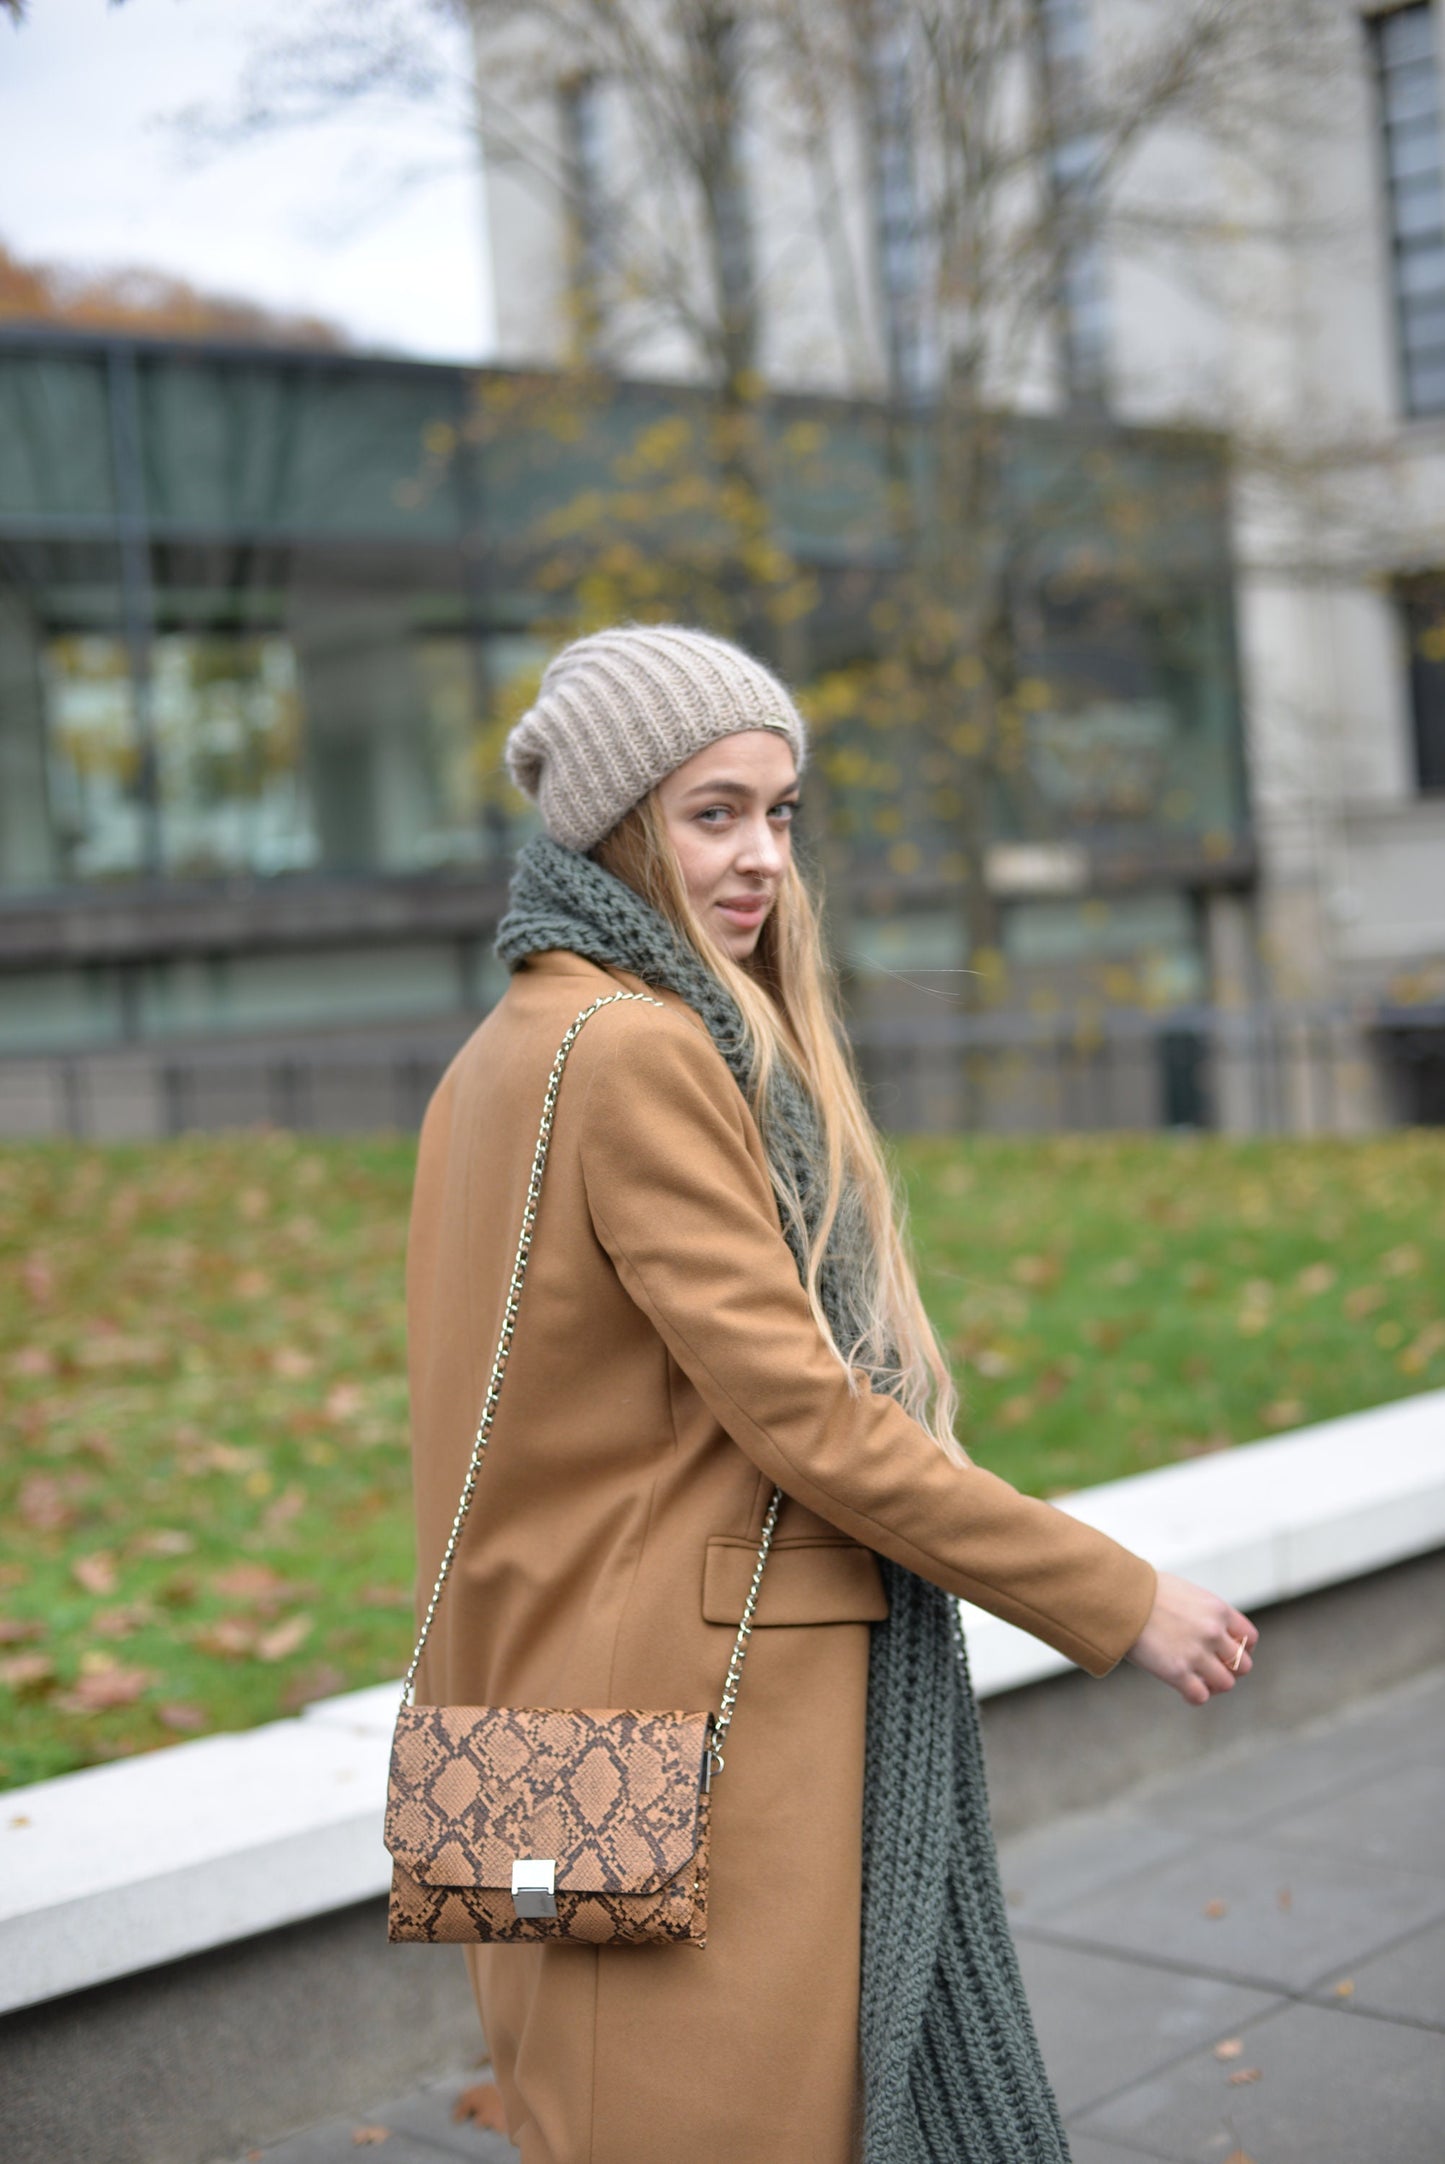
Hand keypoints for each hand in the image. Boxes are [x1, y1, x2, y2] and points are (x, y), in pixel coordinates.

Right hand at [1125, 1571, 1258, 1706]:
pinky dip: (1195, 1696)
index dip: (1242, 1649)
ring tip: (1198, 1681)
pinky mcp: (1177, 1672)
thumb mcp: (1185, 1592)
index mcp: (1218, 1609)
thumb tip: (1205, 1626)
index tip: (1227, 1653)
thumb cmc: (1143, 1591)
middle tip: (1211, 1669)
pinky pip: (1200, 1696)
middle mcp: (1213, 1632)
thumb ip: (1202, 1611)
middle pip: (1243, 1665)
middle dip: (1229, 1670)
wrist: (1118, 1596)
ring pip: (1226, 1684)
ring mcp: (1197, 1653)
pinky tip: (1184, 1691)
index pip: (1249, 1638)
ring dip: (1214, 1685)